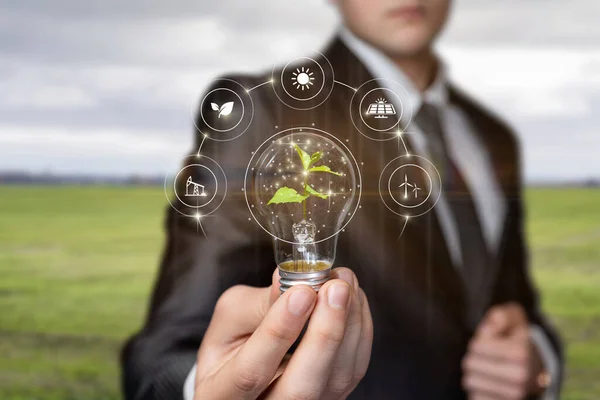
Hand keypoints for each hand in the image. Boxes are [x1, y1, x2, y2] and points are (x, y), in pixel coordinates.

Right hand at [193, 267, 372, 399]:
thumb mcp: (229, 321)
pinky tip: (352, 298)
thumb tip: (290, 280)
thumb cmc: (232, 346)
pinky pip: (354, 369)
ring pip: (337, 380)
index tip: (300, 292)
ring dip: (348, 324)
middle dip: (325, 335)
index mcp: (224, 393)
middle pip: (302, 390)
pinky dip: (359, 329)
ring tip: (344, 282)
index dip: (278, 331)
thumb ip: (258, 304)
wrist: (245, 370)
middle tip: (335, 289)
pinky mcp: (332, 397)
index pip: (251, 372)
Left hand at [462, 303, 544, 399]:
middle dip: (474, 358)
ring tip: (489, 370)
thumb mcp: (513, 318)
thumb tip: (492, 326)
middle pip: (469, 365)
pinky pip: (474, 397)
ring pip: (470, 382)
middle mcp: (519, 377)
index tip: (490, 343)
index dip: (478, 342)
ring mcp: (513, 395)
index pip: (475, 347)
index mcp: (520, 353)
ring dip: (475, 375)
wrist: (538, 370)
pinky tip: (489, 384)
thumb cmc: (518, 340)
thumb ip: (501, 315)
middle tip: (487, 358)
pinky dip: (478, 390)